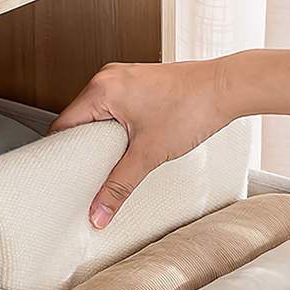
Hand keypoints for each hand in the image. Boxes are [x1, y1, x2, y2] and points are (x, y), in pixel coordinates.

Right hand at [50, 59, 234, 227]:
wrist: (227, 87)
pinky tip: (128, 146)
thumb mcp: (149, 154)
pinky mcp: (139, 82)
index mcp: (101, 88)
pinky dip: (117, 127)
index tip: (65, 176)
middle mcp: (108, 77)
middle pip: (79, 120)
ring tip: (111, 162)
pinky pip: (115, 107)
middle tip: (89, 175)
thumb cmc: (193, 107)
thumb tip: (99, 212)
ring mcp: (124, 77)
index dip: (61, 154)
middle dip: (83, 149)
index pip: (63, 125)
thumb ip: (119, 186)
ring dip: (102, 139)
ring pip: (98, 114)